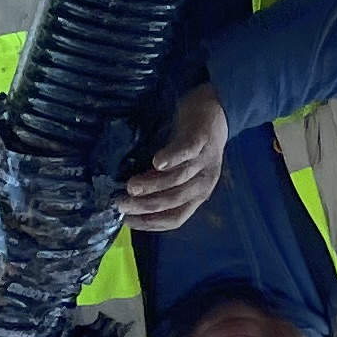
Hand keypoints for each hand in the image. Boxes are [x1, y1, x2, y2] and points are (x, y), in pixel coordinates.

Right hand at [121, 85, 228, 228]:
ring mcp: (204, 161)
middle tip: (121, 203)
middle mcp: (203, 183)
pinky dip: (173, 158)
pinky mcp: (202, 139)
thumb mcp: (179, 172)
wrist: (215, 113)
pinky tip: (157, 162)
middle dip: (145, 206)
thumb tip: (128, 199)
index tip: (126, 220)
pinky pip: (188, 151)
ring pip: (178, 179)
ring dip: (153, 185)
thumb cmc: (190, 148)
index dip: (150, 223)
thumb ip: (159, 185)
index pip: (175, 218)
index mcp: (196, 195)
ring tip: (130, 186)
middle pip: (174, 201)